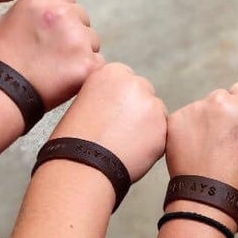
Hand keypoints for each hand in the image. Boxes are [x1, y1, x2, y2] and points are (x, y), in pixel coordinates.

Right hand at [0, 0, 103, 109]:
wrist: (0, 92)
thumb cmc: (2, 58)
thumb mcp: (12, 17)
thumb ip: (40, 7)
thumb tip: (61, 5)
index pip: (69, 0)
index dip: (61, 18)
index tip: (51, 33)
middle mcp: (62, 13)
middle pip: (82, 19)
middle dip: (73, 34)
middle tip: (52, 54)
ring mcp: (77, 38)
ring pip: (92, 41)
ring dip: (80, 52)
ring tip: (55, 67)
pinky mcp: (88, 63)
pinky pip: (97, 63)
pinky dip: (85, 72)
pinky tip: (64, 79)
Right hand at [50, 62, 166, 182]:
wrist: (81, 165)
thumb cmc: (75, 139)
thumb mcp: (84, 100)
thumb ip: (107, 95)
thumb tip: (121, 104)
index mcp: (111, 72)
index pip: (127, 81)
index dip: (121, 101)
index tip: (114, 115)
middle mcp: (134, 82)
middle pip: (144, 94)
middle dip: (137, 110)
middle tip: (121, 132)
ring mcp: (150, 103)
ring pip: (155, 114)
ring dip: (146, 126)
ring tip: (125, 145)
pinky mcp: (162, 126)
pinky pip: (162, 134)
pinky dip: (152, 145)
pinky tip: (133, 153)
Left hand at [166, 83, 237, 199]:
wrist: (208, 196)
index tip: (237, 121)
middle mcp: (219, 100)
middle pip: (221, 97)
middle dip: (221, 111)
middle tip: (220, 138)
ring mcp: (195, 108)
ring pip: (201, 108)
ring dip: (203, 120)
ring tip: (205, 148)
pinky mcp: (176, 117)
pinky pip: (183, 118)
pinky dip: (186, 130)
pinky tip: (191, 149)